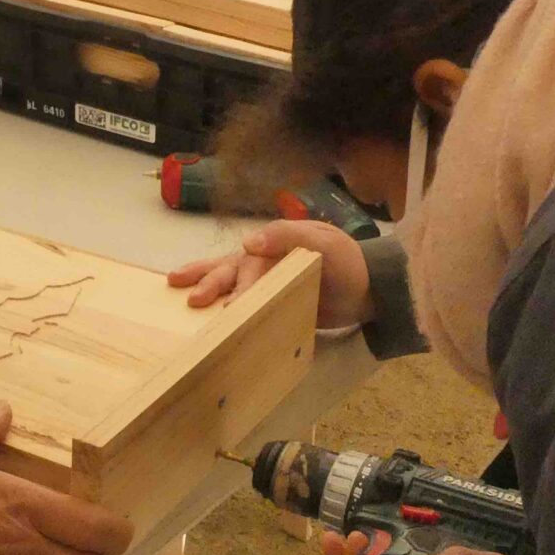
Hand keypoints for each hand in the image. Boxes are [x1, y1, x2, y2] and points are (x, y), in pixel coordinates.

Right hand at [166, 220, 374, 328]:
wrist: (370, 292)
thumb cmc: (348, 263)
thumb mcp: (325, 243)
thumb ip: (289, 237)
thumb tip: (247, 243)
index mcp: (274, 244)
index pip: (249, 262)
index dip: (238, 282)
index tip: (230, 304)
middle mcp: (265, 262)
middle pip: (230, 270)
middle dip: (210, 283)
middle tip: (193, 300)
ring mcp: (267, 284)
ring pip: (230, 283)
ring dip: (207, 288)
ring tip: (184, 297)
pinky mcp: (272, 305)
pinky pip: (245, 305)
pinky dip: (224, 308)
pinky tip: (206, 318)